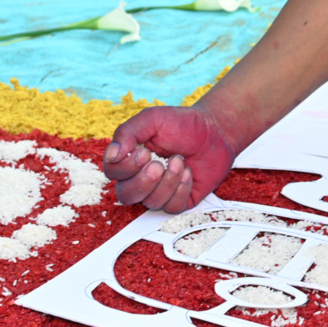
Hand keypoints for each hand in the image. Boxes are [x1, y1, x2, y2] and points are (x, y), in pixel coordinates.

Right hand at [102, 104, 238, 212]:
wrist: (216, 130)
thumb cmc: (183, 124)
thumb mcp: (154, 118)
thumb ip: (129, 132)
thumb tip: (112, 155)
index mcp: (131, 158)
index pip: (112, 173)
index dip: (125, 168)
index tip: (144, 152)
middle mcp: (142, 178)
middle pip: (126, 195)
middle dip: (144, 181)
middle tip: (160, 163)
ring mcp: (160, 190)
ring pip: (150, 202)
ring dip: (167, 181)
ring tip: (180, 161)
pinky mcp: (179, 199)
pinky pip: (172, 207)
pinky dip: (181, 189)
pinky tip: (188, 173)